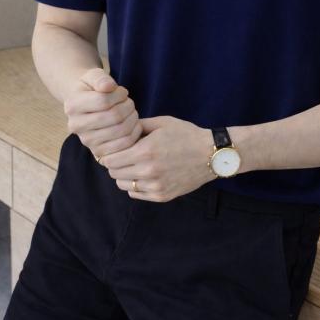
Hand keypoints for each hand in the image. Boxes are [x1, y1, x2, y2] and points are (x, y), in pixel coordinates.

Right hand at [63, 68, 141, 157]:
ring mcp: (87, 141)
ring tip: (130, 112)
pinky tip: (133, 124)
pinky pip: (125, 145)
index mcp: (72, 106)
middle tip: (129, 102)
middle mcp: (76, 126)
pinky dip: (134, 132)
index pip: (104, 101)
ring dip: (133, 118)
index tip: (122, 92)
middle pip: (114, 116)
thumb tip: (109, 86)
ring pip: (122, 130)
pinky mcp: (99, 152)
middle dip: (128, 106)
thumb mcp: (93, 76)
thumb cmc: (92, 88)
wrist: (85, 105)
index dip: (119, 94)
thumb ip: (101, 78)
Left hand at [98, 115, 214, 201]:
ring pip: (123, 185)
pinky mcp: (162, 196)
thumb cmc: (186, 135)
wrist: (211, 154)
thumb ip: (137, 126)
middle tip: (123, 156)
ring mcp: (155, 186)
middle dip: (115, 164)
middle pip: (114, 173)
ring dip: (124, 175)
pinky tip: (144, 175)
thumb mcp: (161, 123)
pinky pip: (136, 194)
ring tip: (134, 166)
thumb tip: (118, 129)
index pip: (110, 159)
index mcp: (144, 151)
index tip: (113, 149)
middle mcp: (147, 171)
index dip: (108, 154)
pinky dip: (135, 185)